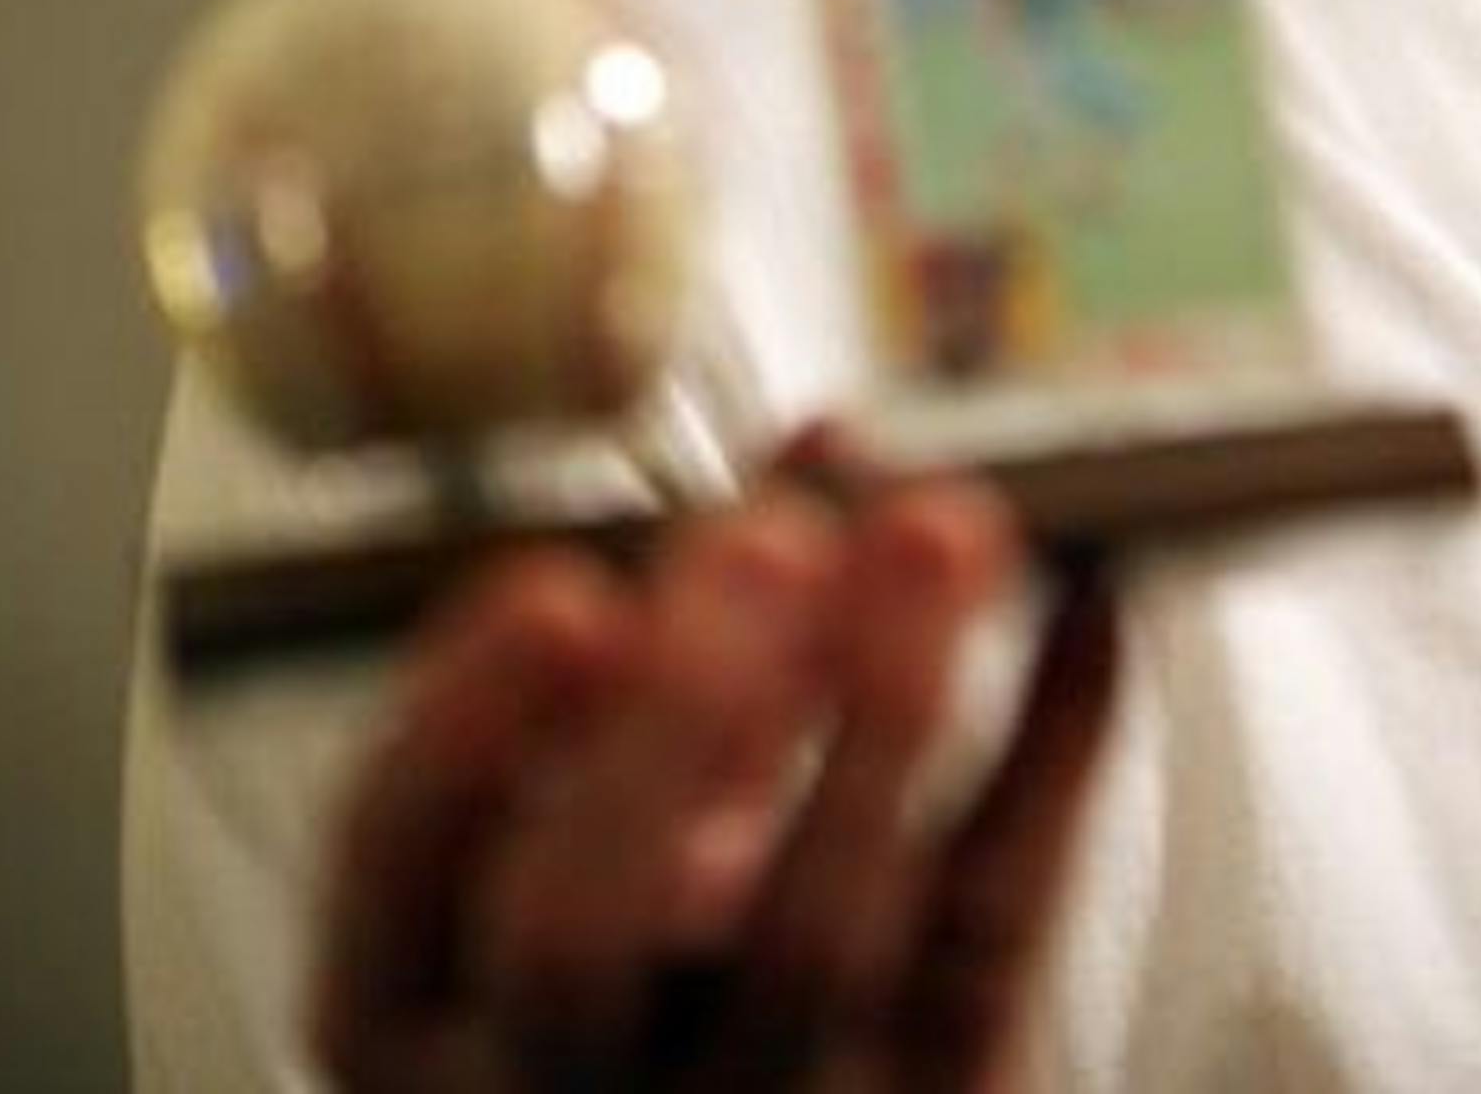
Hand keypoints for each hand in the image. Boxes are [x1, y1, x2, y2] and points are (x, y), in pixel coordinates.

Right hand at [311, 467, 1118, 1090]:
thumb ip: (678, 635)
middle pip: (580, 934)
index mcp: (427, 991)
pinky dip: (1053, 754)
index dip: (468, 719)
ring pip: (810, 945)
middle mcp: (559, 1076)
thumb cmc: (669, 953)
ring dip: (883, 707)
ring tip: (941, 528)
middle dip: (678, 719)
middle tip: (770, 543)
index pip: (398, 862)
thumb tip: (824, 449)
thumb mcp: (606, 811)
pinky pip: (991, 938)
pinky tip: (1082, 611)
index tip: (562, 588)